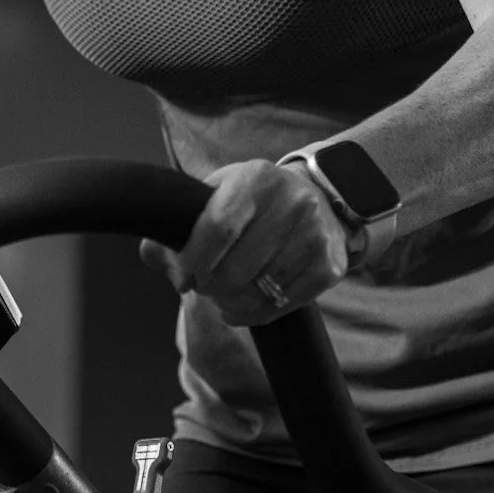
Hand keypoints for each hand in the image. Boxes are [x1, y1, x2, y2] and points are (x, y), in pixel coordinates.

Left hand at [138, 159, 351, 326]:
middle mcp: (292, 203)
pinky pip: (281, 306)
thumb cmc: (252, 202)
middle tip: (206, 285)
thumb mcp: (214, 196)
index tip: (185, 275)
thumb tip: (165, 265)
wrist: (318, 197)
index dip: (194, 260)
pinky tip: (248, 302)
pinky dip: (255, 313)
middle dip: (211, 287)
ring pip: (257, 292)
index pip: (218, 228)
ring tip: (227, 290)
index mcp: (256, 179)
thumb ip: (176, 226)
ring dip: (232, 301)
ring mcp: (315, 236)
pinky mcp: (328, 267)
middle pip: (235, 269)